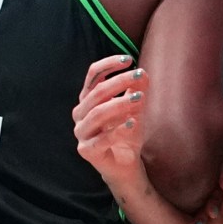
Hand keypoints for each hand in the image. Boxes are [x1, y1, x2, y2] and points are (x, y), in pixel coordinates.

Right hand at [73, 55, 152, 192]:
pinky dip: (118, 130)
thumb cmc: (127, 133)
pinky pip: (102, 138)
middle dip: (119, 82)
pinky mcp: (86, 150)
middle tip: (139, 76)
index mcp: (88, 100)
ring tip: (141, 99)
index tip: (129, 59)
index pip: (93, 76)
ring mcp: (81, 132)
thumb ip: (136, 90)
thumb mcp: (135, 109)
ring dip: (120, 104)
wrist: (125, 164)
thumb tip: (142, 72)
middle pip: (97, 93)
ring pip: (98, 113)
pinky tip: (133, 123)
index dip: (109, 65)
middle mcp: (80, 113)